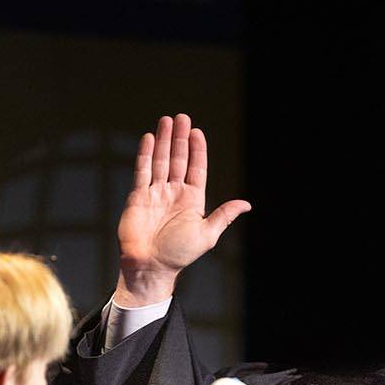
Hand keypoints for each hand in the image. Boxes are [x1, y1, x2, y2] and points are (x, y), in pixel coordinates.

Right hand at [114, 113, 250, 306]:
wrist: (150, 267)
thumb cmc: (178, 255)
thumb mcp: (207, 235)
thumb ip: (224, 216)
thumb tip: (247, 204)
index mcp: (192, 200)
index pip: (196, 168)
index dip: (197, 150)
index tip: (197, 132)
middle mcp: (174, 193)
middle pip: (178, 159)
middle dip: (180, 138)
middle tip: (181, 117)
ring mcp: (155, 193)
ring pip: (160, 161)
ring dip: (163, 141)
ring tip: (166, 120)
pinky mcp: (138, 196)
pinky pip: (142, 171)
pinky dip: (145, 154)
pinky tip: (149, 139)